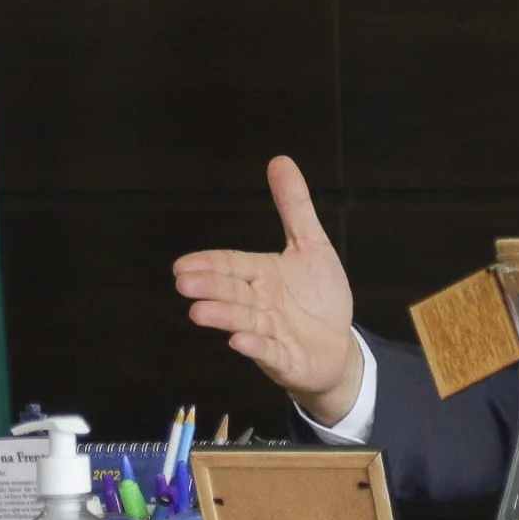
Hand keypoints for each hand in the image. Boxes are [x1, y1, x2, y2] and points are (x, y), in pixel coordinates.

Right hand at [174, 156, 359, 424]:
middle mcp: (260, 304)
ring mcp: (270, 333)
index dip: (208, 264)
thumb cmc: (318, 297)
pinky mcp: (286, 359)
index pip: (231, 266)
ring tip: (199, 312)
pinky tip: (240, 342)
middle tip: (183, 282)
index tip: (181, 264)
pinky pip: (270, 352)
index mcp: (262, 276)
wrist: (338, 346)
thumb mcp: (311, 245)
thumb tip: (280, 160)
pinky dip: (255, 348)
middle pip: (232, 292)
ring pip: (243, 322)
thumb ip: (294, 206)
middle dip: (209, 287)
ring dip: (223, 317)